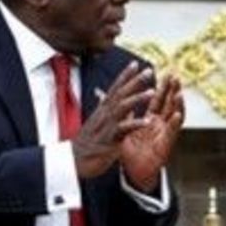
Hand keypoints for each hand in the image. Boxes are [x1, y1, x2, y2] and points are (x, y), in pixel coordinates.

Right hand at [72, 62, 154, 178]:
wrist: (73, 161)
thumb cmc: (87, 142)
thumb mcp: (97, 122)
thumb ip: (104, 109)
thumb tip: (104, 96)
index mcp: (103, 110)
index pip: (115, 89)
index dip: (125, 76)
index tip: (136, 64)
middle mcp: (105, 114)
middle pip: (120, 93)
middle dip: (135, 81)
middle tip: (149, 70)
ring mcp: (107, 126)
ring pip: (122, 108)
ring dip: (137, 98)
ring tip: (152, 91)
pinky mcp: (110, 139)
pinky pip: (123, 130)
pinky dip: (135, 124)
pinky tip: (147, 121)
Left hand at [121, 73, 184, 191]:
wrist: (134, 173)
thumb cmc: (131, 152)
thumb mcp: (124, 129)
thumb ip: (123, 113)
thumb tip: (111, 98)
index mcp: (151, 120)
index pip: (157, 100)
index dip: (161, 87)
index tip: (164, 73)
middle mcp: (160, 125)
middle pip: (168, 104)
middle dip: (172, 90)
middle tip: (175, 76)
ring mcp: (164, 135)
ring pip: (174, 116)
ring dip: (178, 105)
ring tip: (179, 93)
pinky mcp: (165, 146)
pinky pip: (171, 134)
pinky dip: (174, 124)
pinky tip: (177, 115)